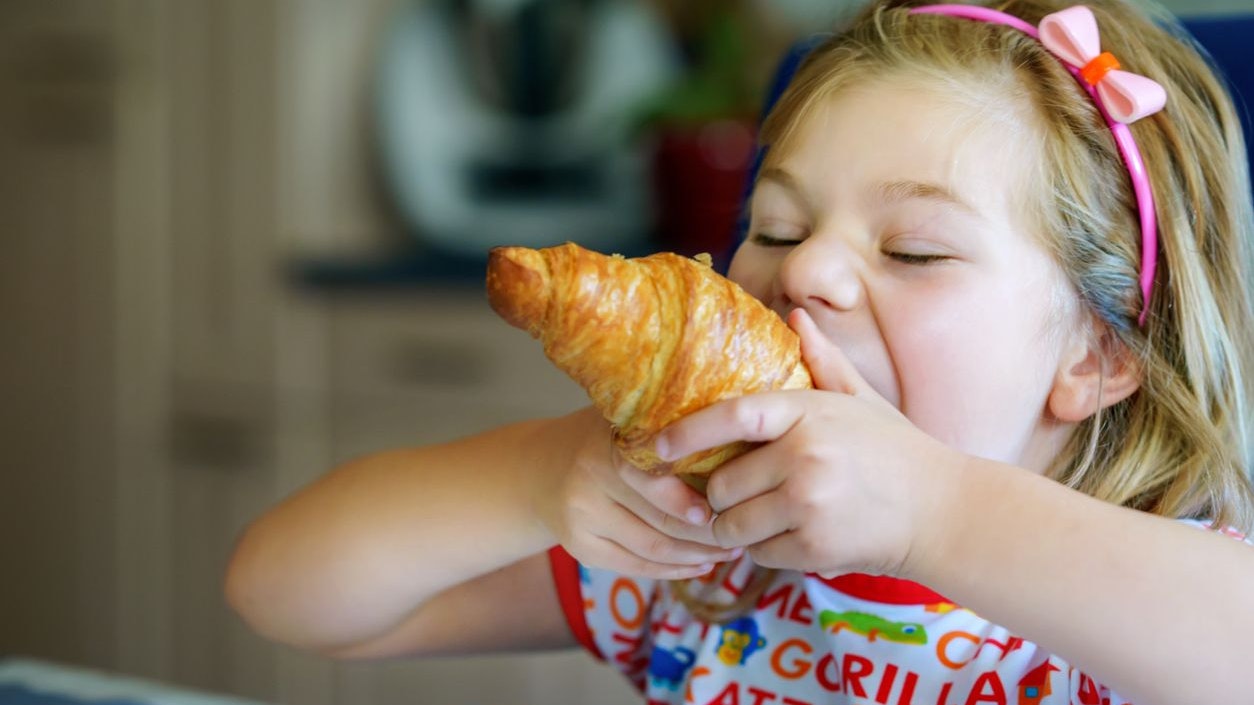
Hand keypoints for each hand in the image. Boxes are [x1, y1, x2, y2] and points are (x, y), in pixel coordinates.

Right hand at [532, 407, 741, 579]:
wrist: (541, 468)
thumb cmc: (602, 438)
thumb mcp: (626, 419)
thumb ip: (667, 425)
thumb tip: (735, 425)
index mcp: (604, 446)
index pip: (653, 478)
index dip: (690, 497)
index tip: (726, 505)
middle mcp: (588, 484)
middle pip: (660, 519)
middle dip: (708, 531)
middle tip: (742, 530)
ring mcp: (581, 520)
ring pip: (652, 548)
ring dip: (697, 555)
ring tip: (730, 551)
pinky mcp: (581, 549)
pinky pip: (635, 566)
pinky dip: (673, 571)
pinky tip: (700, 565)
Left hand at [654, 309, 960, 579]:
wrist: (943, 510)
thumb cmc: (896, 451)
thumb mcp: (861, 399)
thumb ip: (823, 360)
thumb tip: (794, 315)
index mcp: (808, 413)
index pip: (730, 416)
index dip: (688, 432)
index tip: (659, 446)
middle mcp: (804, 456)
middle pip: (722, 484)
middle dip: (721, 495)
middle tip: (737, 495)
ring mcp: (808, 503)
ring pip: (733, 524)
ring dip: (738, 527)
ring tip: (765, 517)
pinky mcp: (814, 546)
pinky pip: (760, 553)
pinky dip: (767, 550)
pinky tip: (794, 536)